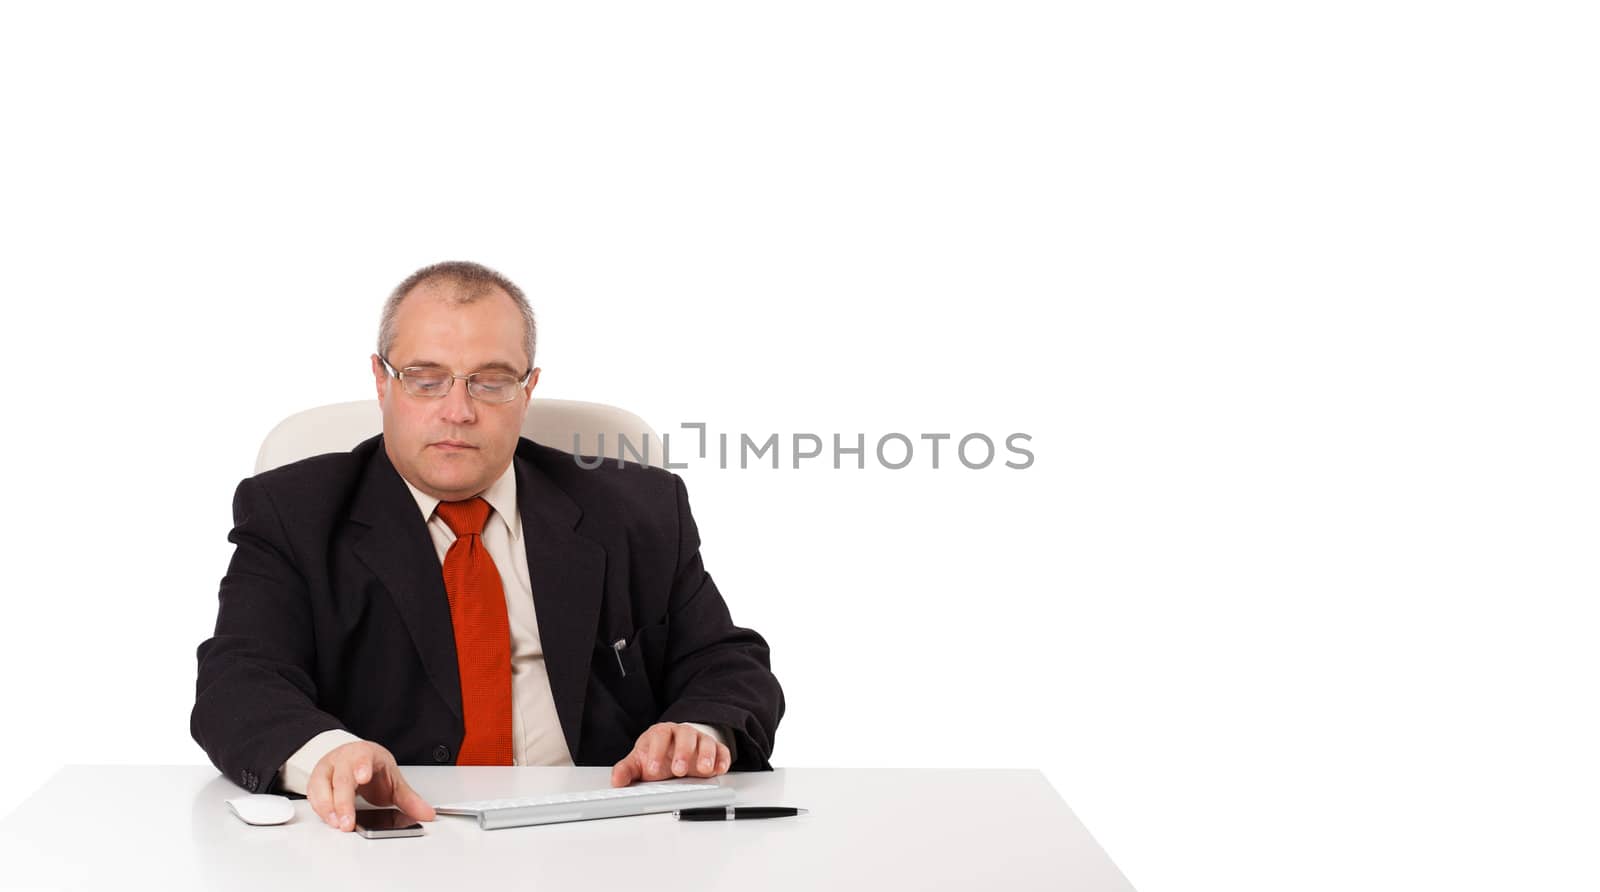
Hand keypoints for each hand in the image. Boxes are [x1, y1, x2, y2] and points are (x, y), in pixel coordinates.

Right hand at [307, 740, 435, 831]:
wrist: (353, 758)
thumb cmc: (372, 767)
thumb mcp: (392, 779)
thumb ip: (409, 799)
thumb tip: (427, 814)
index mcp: (364, 754)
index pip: (361, 757)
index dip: (361, 767)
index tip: (363, 777)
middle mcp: (342, 759)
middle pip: (340, 779)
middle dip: (343, 802)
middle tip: (348, 822)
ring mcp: (326, 770)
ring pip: (321, 787)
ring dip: (328, 808)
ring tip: (338, 824)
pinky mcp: (316, 783)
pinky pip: (314, 796)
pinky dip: (321, 810)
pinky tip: (330, 820)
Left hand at [610, 722, 730, 786]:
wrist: (676, 748)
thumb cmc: (658, 754)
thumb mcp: (640, 761)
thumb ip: (628, 770)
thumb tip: (617, 781)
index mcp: (662, 733)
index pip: (660, 736)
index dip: (656, 752)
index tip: (652, 770)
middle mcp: (682, 733)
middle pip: (685, 736)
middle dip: (683, 752)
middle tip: (678, 770)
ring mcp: (700, 740)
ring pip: (705, 742)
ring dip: (705, 755)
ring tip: (703, 770)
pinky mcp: (715, 749)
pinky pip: (721, 751)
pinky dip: (722, 759)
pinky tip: (720, 769)